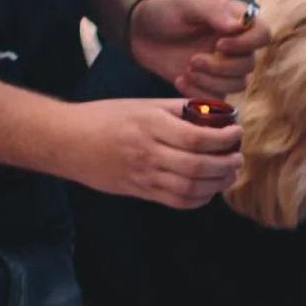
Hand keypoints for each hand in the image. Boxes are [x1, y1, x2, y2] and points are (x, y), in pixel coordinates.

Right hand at [66, 99, 247, 210]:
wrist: (68, 141)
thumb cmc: (106, 116)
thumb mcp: (143, 104)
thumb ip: (179, 109)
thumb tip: (216, 112)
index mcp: (150, 125)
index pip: (197, 138)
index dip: (224, 139)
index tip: (237, 133)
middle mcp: (147, 151)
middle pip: (197, 166)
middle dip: (226, 164)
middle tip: (238, 157)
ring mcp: (142, 175)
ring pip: (190, 188)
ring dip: (217, 183)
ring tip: (229, 173)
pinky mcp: (138, 191)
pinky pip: (176, 201)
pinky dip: (199, 198)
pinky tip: (208, 189)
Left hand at [119, 0, 258, 95]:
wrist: (137, 30)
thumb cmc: (164, 10)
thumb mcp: (187, 4)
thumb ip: (213, 12)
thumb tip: (237, 26)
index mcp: (236, 21)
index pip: (263, 35)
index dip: (247, 44)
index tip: (219, 45)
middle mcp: (235, 45)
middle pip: (249, 65)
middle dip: (221, 67)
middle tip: (193, 59)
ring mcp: (223, 67)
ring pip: (237, 84)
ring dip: (211, 80)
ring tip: (186, 69)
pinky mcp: (208, 84)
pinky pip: (217, 98)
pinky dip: (199, 93)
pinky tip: (179, 79)